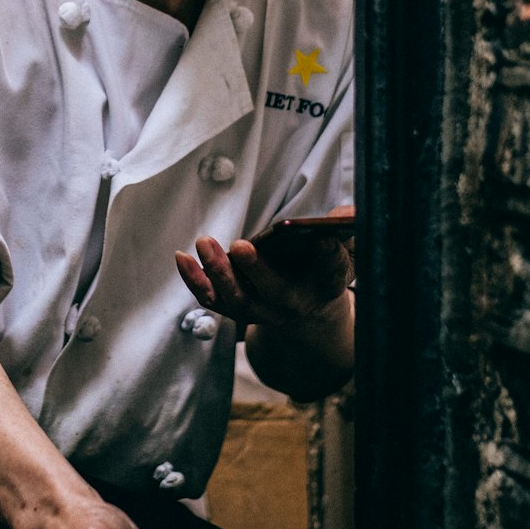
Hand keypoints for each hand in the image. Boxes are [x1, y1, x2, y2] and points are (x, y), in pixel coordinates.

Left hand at [175, 215, 352, 335]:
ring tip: (204, 243)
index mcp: (326, 287)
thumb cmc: (324, 272)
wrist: (310, 315)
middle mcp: (291, 304)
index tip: (322, 239)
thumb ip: (347, 232)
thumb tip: (348, 213)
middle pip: (274, 292)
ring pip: (237, 299)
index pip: (332, 270)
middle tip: (240, 246)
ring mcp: (260, 311)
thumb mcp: (346, 253)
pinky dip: (194, 280)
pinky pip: (212, 299)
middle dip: (257, 270)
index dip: (328, 255)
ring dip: (218, 273)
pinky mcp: (235, 308)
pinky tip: (181, 257)